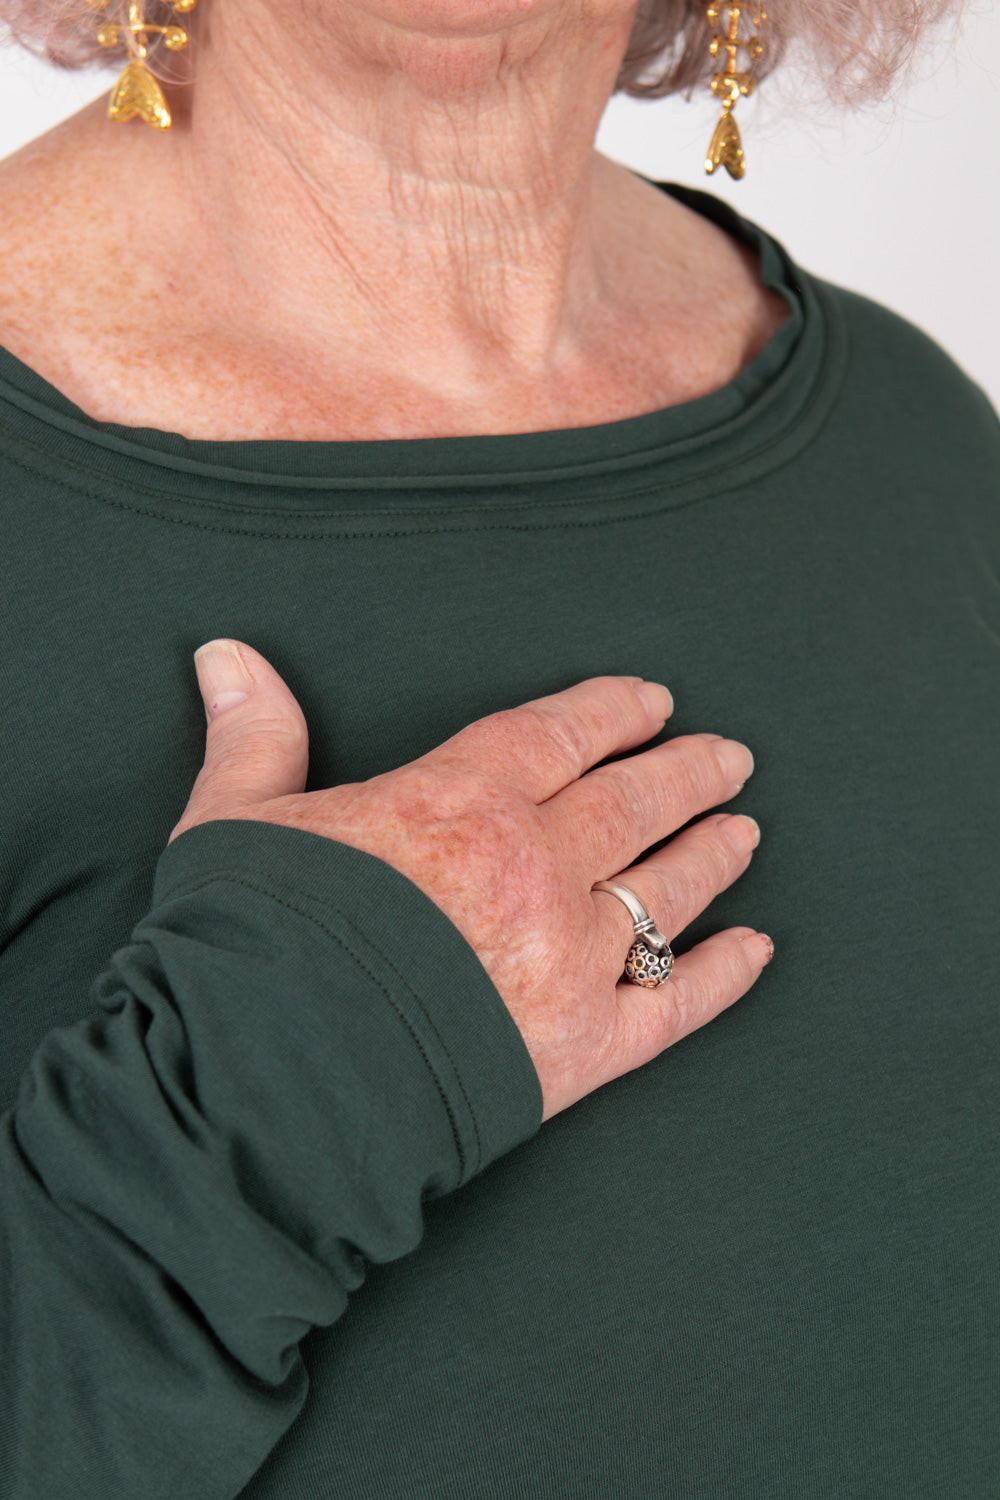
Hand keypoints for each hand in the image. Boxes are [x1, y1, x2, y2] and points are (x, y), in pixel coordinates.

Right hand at [171, 640, 771, 1120]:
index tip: (655, 701)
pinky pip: (674, 1007)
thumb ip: (254, 737)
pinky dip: (721, 977)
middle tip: (730, 759)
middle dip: (687, 774)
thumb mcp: (233, 825)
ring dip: (711, 857)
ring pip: (666, 891)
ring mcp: (569, 961)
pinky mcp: (582, 1052)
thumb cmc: (247, 949)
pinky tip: (757, 951)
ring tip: (746, 832)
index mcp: (460, 803)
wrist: (267, 1088)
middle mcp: (534, 869)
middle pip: (634, 805)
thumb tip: (227, 655)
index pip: (559, 735)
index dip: (613, 712)